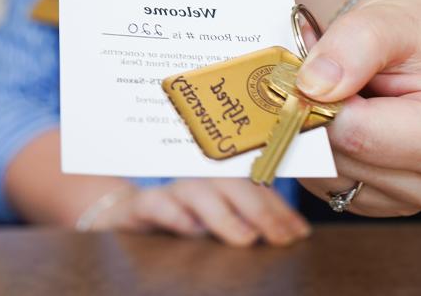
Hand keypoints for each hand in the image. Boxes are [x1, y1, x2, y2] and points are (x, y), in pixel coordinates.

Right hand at [92, 178, 310, 245]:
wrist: (120, 215)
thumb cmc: (179, 219)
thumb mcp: (215, 220)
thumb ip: (247, 220)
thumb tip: (294, 234)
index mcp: (221, 182)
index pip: (256, 188)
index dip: (280, 208)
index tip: (299, 233)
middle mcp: (197, 180)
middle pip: (233, 184)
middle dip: (260, 211)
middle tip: (281, 238)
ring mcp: (169, 191)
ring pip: (197, 191)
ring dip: (224, 214)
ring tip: (246, 239)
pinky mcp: (139, 205)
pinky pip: (155, 202)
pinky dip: (173, 213)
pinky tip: (190, 229)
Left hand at [296, 0, 420, 216]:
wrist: (412, 46)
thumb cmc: (413, 33)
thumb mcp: (390, 20)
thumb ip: (354, 46)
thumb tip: (314, 86)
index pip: (359, 135)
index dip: (323, 100)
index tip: (313, 65)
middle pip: (338, 158)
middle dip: (315, 112)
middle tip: (318, 71)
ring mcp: (402, 198)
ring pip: (322, 173)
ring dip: (311, 129)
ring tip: (333, 90)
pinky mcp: (371, 202)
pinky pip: (319, 181)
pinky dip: (314, 146)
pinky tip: (334, 116)